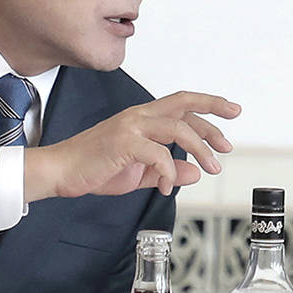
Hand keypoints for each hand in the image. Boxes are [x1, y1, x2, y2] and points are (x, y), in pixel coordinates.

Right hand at [23, 92, 239, 200]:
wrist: (60, 172)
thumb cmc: (95, 168)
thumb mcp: (139, 172)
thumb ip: (166, 171)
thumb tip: (194, 173)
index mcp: (143, 118)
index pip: (183, 104)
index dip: (209, 106)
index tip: (233, 111)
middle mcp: (138, 116)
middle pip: (184, 105)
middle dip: (213, 117)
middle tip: (228, 143)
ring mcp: (130, 127)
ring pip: (177, 128)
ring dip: (200, 149)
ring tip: (211, 168)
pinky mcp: (122, 143)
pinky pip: (157, 154)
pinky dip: (169, 172)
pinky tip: (167, 187)